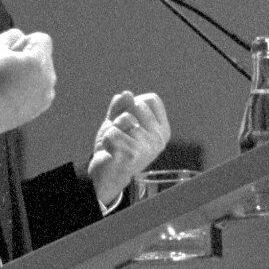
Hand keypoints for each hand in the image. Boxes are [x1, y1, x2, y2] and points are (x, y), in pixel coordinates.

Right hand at [0, 28, 55, 136]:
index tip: (12, 54)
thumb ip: (11, 35)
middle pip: (43, 55)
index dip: (25, 42)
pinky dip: (31, 87)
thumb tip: (21, 36)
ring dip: (30, 72)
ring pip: (43, 72)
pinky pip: (42, 87)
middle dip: (28, 57)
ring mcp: (47, 92)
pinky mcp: (43, 104)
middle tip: (7, 70)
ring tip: (9, 83)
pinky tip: (14, 93)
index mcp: (38, 61)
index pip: (42, 39)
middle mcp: (48, 76)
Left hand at [86, 90, 169, 207]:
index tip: (130, 119)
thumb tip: (126, 94)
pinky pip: (113, 133)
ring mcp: (148, 147)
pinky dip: (106, 140)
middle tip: (121, 133)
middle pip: (138, 105)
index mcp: (162, 130)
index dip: (134, 103)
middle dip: (122, 115)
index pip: (152, 99)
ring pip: (124, 119)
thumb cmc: (117, 146)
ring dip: (113, 129)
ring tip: (116, 144)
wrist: (108, 175)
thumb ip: (121, 106)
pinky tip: (110, 151)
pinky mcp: (133, 155)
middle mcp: (159, 139)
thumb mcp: (117, 121)